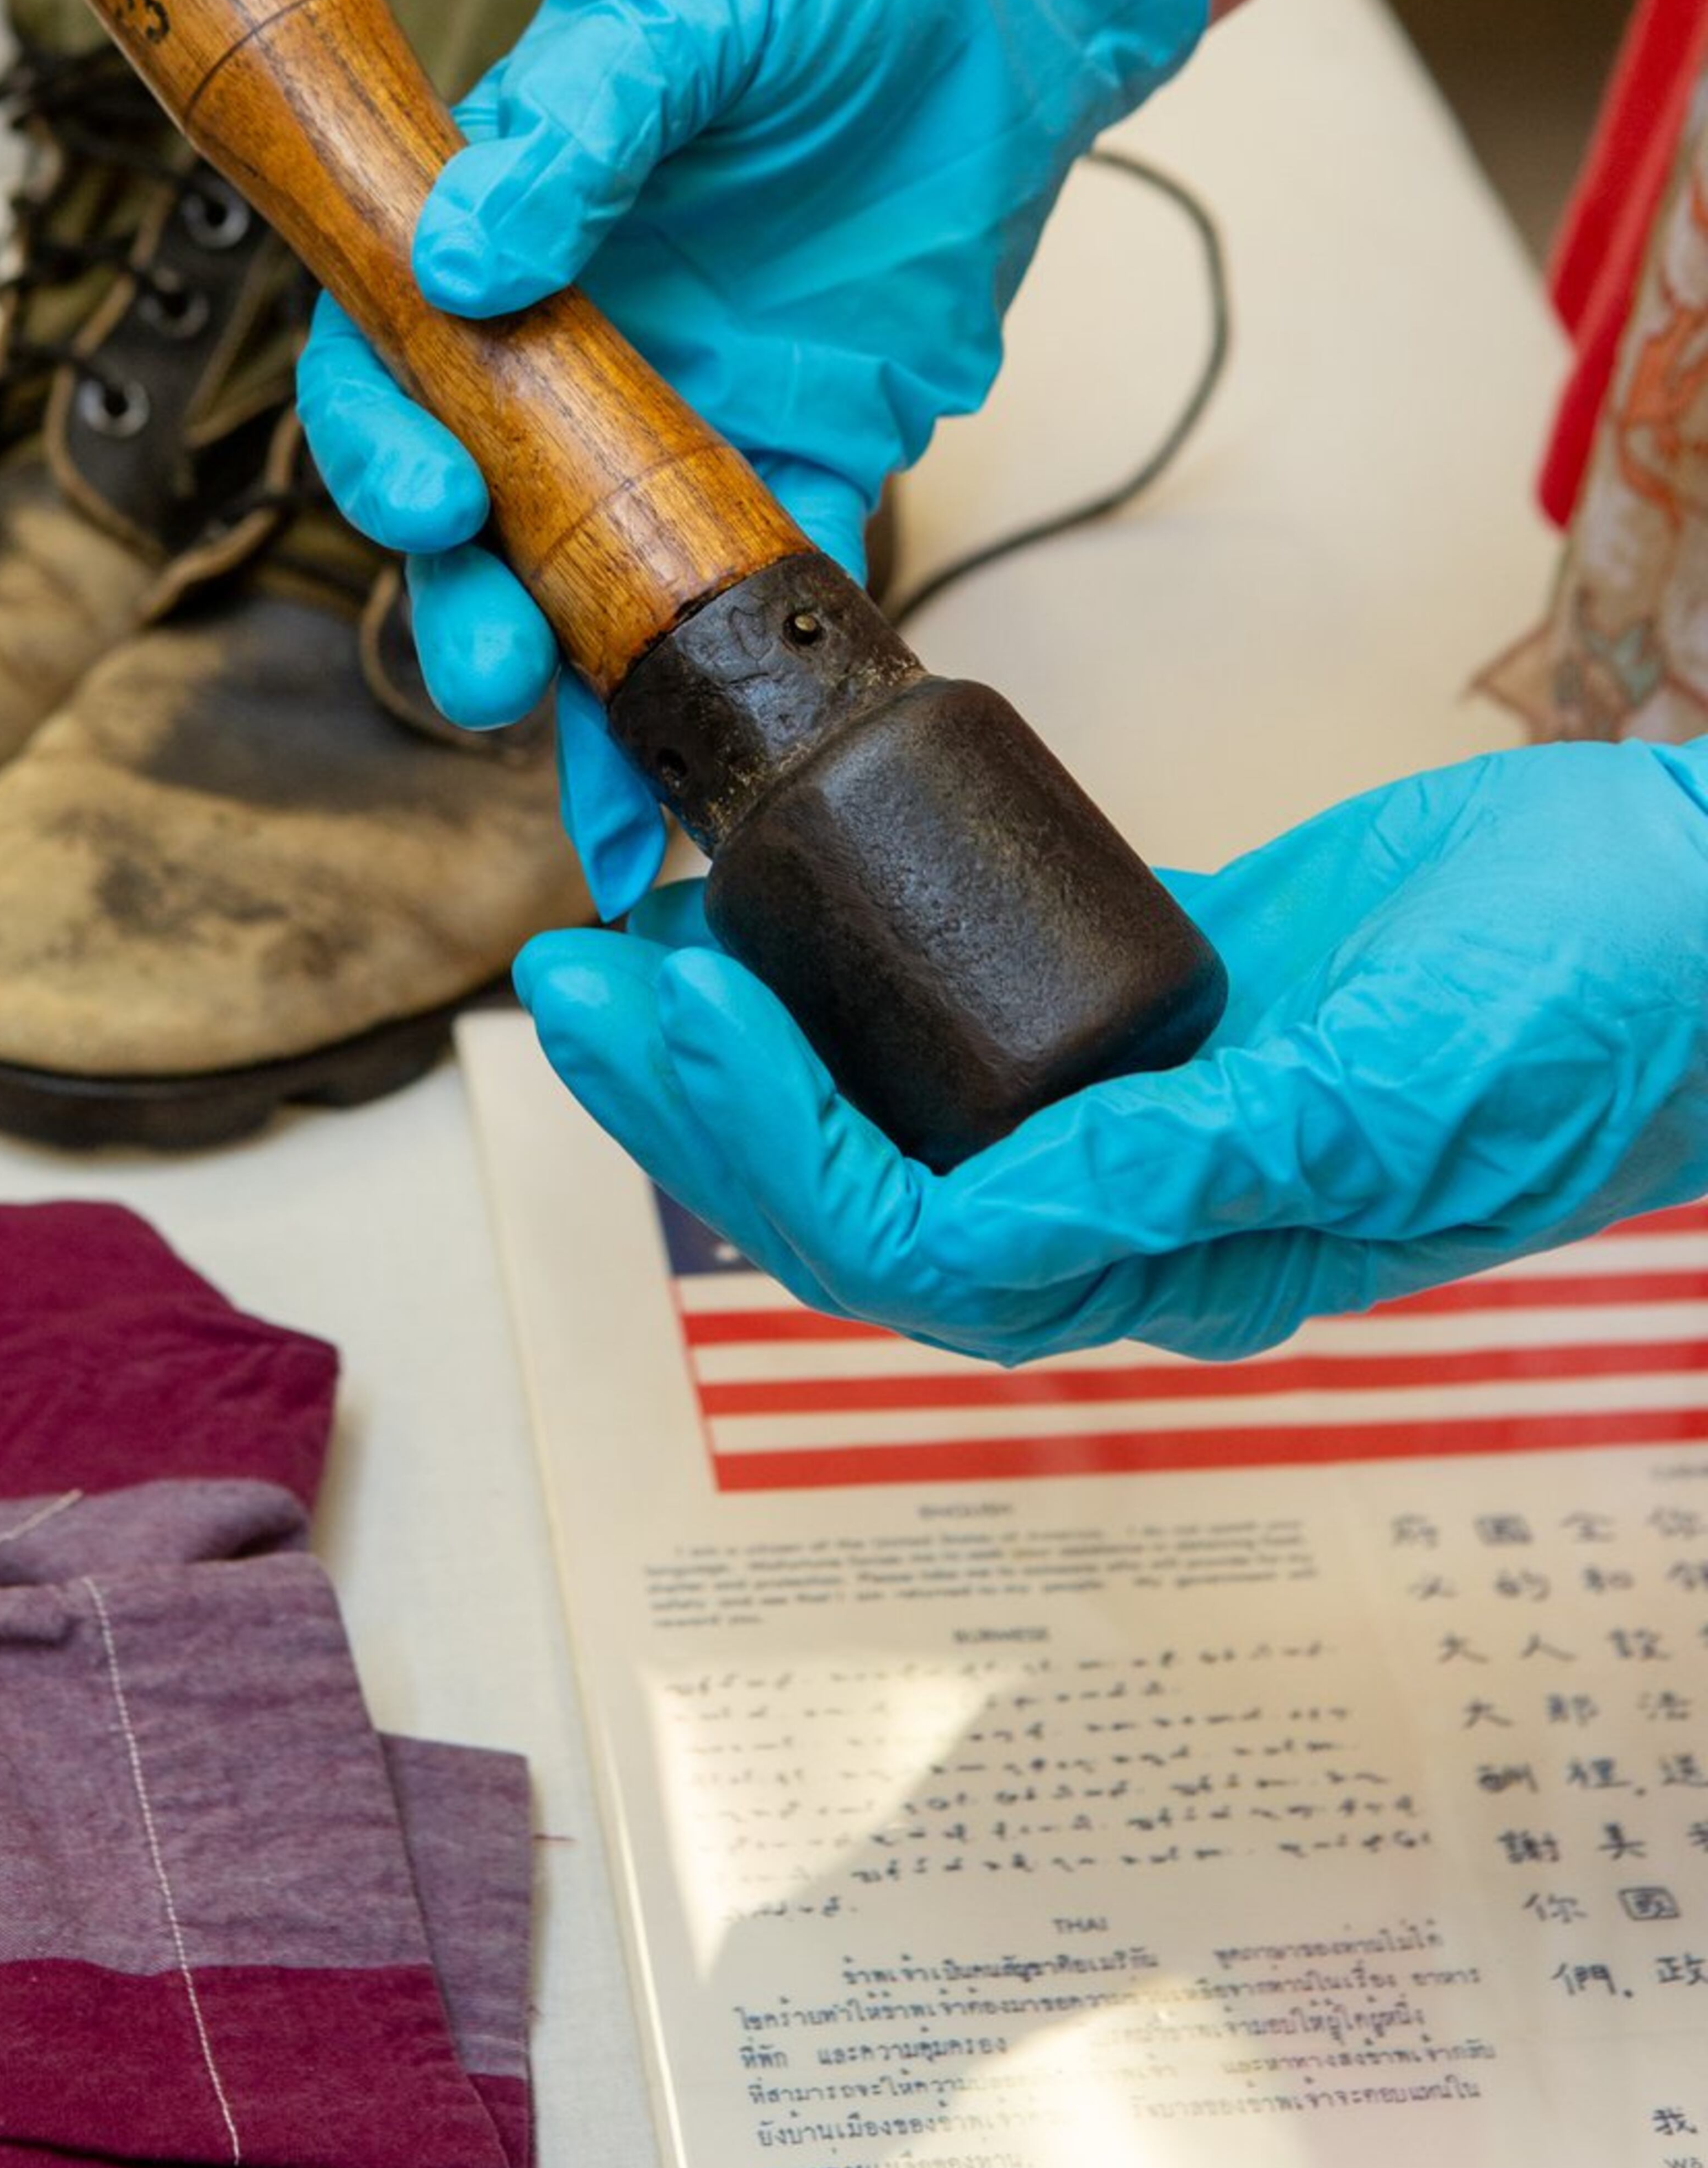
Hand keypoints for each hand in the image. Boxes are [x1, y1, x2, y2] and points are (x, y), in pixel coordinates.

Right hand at [298, 0, 1206, 913]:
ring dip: (579, 682)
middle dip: (467, 602)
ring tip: (589, 781)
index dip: (383, 438)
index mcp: (504, 223)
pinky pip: (760, 584)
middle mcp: (574, 336)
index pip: (391, 353)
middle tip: (487, 673)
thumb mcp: (689, 0)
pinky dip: (735, 683)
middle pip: (480, 501)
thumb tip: (465, 255)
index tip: (430, 492)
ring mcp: (688, 406)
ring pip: (601, 573)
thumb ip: (580, 119)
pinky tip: (706, 783)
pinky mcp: (809, 450)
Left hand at [511, 741, 1707, 1359]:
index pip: (917, 1246)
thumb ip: (1218, 1161)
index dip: (766, 1147)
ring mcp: (1137, 1106)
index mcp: (1190, 1259)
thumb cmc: (1597, 1015)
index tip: (658, 1017)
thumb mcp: (1407, 1089)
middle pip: (860, 1193)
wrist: (1695, 910)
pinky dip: (848, 971)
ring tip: (631, 944)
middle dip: (701, 1102)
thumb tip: (1026, 1213)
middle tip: (572, 982)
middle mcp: (1138, 1208)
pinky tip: (764, 908)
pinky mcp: (1151, 999)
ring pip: (887, 1107)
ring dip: (748, 1042)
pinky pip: (961, 1011)